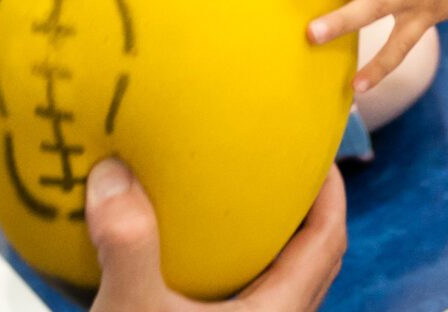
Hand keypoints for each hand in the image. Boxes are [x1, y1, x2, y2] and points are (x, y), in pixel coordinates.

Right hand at [87, 156, 344, 310]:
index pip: (328, 241)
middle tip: (276, 172)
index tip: (315, 151)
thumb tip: (115, 177)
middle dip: (300, 214)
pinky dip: (227, 278)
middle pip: (310, 263)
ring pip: (276, 289)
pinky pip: (241, 307)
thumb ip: (129, 246)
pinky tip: (186, 266)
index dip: (331, 193)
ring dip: (263, 249)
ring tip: (233, 212)